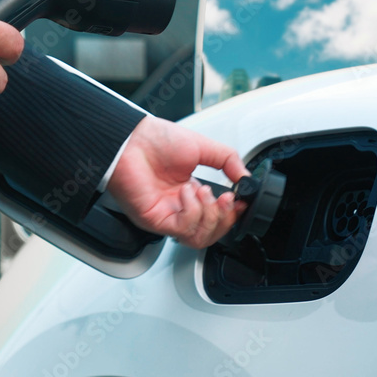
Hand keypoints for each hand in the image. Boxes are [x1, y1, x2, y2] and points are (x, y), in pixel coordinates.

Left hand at [107, 117, 249, 248]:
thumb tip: (245, 179)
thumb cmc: (155, 140)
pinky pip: (183, 229)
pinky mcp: (156, 220)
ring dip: (209, 215)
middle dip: (224, 218)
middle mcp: (178, 208)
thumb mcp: (203, 147)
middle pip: (210, 235)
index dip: (231, 214)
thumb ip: (228, 161)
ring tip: (202, 191)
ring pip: (199, 238)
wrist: (131, 138)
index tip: (240, 202)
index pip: (216, 218)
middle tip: (225, 199)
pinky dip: (192, 211)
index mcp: (190, 193)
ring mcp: (167, 216)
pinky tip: (187, 191)